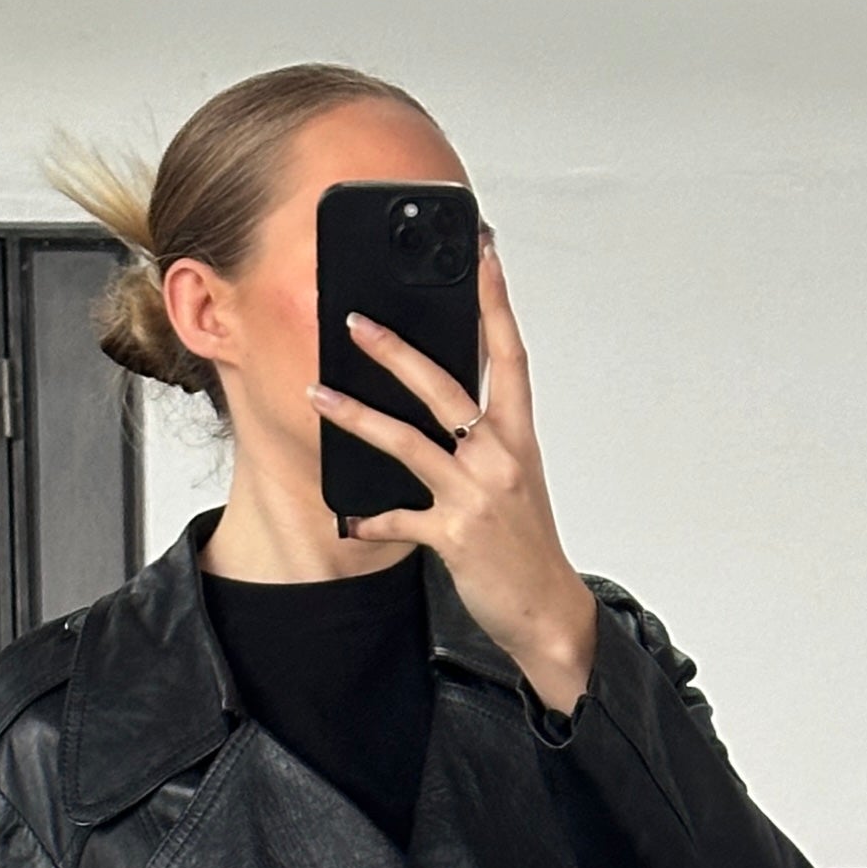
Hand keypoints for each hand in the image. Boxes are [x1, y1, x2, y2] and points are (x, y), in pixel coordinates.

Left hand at [310, 238, 598, 717]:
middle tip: (357, 323)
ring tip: (319, 394)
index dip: (496, 303)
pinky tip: (348, 520)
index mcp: (519, 439)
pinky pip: (399, 519)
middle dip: (397, 351)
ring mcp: (476, 495)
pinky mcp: (454, 534)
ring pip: (409, 442)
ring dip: (358, 416)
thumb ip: (484, 441)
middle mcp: (499, 458)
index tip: (482, 256)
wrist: (547, 611)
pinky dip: (371, 520)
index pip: (510, 356)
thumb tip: (446, 411)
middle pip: (445, 387)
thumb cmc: (528, 547)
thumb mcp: (516, 482)